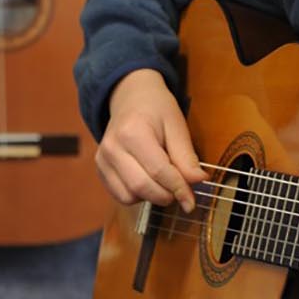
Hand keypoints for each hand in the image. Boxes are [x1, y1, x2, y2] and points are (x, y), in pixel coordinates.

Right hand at [95, 68, 203, 212]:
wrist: (130, 97)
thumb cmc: (156, 109)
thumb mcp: (177, 125)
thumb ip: (186, 156)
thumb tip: (198, 181)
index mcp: (133, 132)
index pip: (159, 171)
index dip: (178, 189)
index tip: (191, 202)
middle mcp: (112, 147)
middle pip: (142, 186)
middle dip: (166, 195)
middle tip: (181, 191)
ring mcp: (103, 159)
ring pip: (129, 196)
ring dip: (151, 196)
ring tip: (163, 181)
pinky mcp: (100, 169)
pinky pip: (120, 195)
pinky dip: (138, 196)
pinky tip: (148, 181)